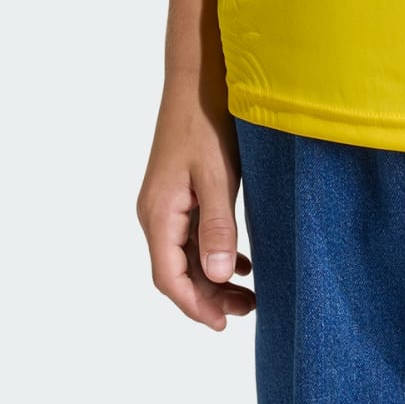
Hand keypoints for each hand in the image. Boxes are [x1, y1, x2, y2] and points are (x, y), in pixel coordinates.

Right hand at [137, 91, 255, 330]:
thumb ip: (217, 226)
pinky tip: (239, 261)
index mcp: (159, 213)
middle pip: (176, 271)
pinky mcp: (179, 192)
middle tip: (247, 309)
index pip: (169, 278)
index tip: (222, 325)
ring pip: (185, 255)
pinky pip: (192, 236)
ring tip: (248, 293)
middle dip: (208, 297)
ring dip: (212, 278)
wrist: (197, 78)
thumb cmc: (206, 122)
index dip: (194, 306)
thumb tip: (216, 277)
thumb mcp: (217, 176)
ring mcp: (166, 203)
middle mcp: (156, 213)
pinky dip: (213, 253)